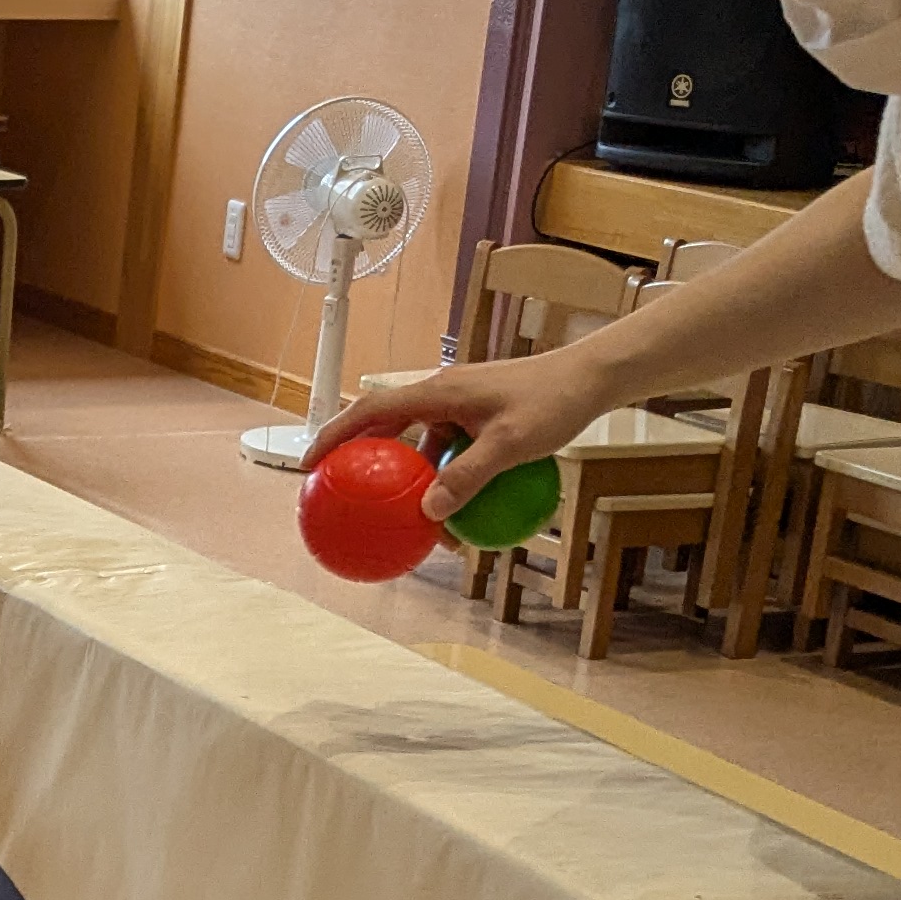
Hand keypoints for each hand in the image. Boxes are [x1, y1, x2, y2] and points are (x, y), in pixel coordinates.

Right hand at [305, 341, 624, 523]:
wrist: (592, 378)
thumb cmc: (554, 401)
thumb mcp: (511, 444)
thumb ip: (467, 477)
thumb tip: (428, 514)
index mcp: (437, 392)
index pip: (369, 410)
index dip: (333, 436)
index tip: (308, 465)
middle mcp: (442, 396)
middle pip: (385, 429)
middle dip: (361, 462)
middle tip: (341, 496)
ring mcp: (460, 408)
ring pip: (420, 447)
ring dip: (412, 483)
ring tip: (406, 521)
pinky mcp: (479, 420)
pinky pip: (450, 453)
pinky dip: (443, 481)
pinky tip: (455, 517)